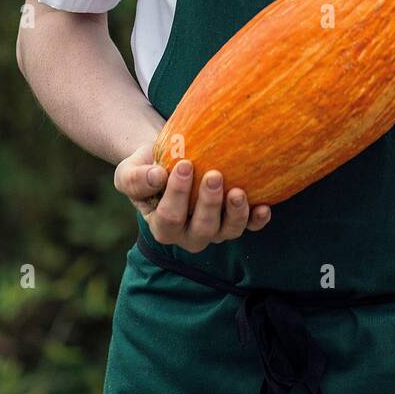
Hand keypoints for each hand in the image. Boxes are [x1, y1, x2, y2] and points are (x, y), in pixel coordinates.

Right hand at [113, 143, 271, 253]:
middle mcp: (189, 234)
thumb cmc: (148, 167)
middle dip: (209, 204)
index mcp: (162, 226)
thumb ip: (136, 178)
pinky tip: (265, 207)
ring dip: (235, 214)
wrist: (171, 159)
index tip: (184, 165)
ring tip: (238, 191)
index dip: (177, 194)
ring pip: (227, 232)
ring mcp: (215, 229)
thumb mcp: (130, 171)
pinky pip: (249, 227)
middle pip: (201, 229)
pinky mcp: (233, 220)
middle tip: (214, 176)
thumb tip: (158, 176)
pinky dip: (257, 220)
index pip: (169, 217)